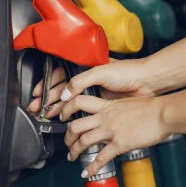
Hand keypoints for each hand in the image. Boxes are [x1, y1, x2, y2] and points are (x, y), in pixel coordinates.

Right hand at [29, 58, 154, 117]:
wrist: (147, 82)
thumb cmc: (128, 72)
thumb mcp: (101, 72)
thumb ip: (81, 82)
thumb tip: (66, 94)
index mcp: (86, 67)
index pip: (62, 74)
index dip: (49, 84)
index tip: (39, 93)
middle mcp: (89, 79)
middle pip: (64, 89)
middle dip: (49, 98)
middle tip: (38, 107)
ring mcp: (95, 92)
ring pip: (71, 100)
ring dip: (58, 107)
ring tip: (48, 115)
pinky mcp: (102, 104)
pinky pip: (82, 109)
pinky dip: (72, 114)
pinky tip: (65, 118)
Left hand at [60, 95, 169, 177]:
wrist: (162, 113)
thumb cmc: (149, 107)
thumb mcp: (126, 102)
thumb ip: (114, 108)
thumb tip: (110, 113)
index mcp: (106, 105)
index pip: (79, 102)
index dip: (66, 109)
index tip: (62, 116)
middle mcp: (104, 117)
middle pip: (75, 125)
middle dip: (67, 136)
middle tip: (67, 142)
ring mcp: (110, 130)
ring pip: (83, 141)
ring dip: (74, 151)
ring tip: (72, 157)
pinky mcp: (119, 143)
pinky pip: (101, 157)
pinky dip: (91, 167)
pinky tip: (87, 172)